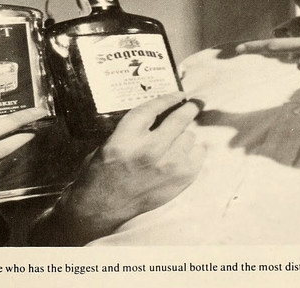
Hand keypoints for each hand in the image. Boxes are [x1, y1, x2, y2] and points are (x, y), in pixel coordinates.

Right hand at [29, 93, 203, 245]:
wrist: (101, 207)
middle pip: (178, 120)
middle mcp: (148, 150)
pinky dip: (193, 152)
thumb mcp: (109, 142)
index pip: (152, 108)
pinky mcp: (179, 180)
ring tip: (176, 139)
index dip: (168, 98)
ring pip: (190, 137)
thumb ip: (133, 128)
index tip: (178, 94)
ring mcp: (167, 166)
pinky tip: (184, 153)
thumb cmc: (101, 173)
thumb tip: (160, 114)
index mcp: (126, 138)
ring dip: (184, 136)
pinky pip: (198, 156)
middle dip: (189, 109)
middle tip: (193, 105)